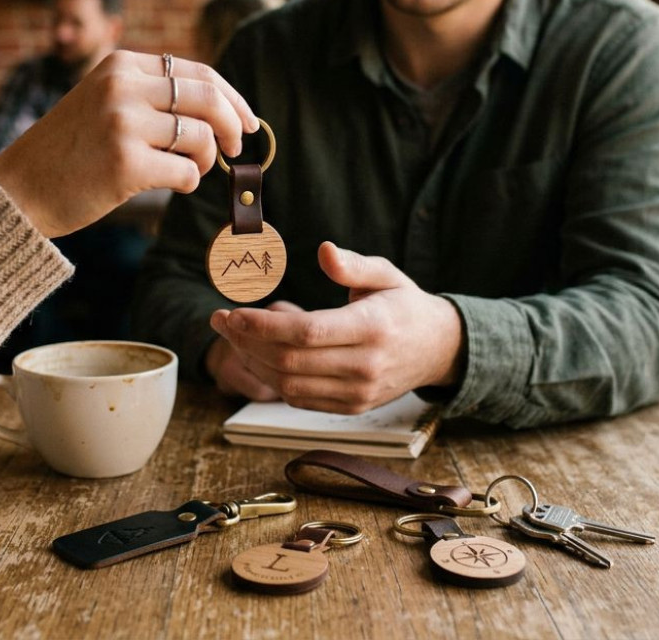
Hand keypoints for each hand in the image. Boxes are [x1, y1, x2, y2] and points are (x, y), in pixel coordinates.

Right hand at [0, 50, 257, 237]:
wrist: (19, 189)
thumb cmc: (68, 152)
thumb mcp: (103, 102)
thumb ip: (150, 96)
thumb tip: (220, 108)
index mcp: (119, 66)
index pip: (196, 72)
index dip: (232, 98)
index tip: (248, 121)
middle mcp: (121, 87)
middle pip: (207, 100)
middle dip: (234, 126)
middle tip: (237, 148)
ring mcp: (122, 124)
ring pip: (201, 138)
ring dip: (206, 160)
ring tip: (190, 171)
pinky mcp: (125, 164)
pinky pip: (186, 172)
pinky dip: (189, 182)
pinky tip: (174, 185)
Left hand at [208, 242, 462, 413]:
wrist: (438, 349)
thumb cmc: (405, 304)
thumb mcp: (387, 274)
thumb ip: (353, 264)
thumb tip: (323, 251)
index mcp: (373, 328)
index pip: (307, 332)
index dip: (263, 326)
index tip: (233, 312)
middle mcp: (366, 366)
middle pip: (290, 361)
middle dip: (246, 341)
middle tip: (219, 320)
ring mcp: (359, 393)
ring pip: (289, 385)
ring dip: (252, 362)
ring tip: (233, 336)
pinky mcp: (352, 408)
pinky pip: (299, 399)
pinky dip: (271, 379)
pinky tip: (257, 355)